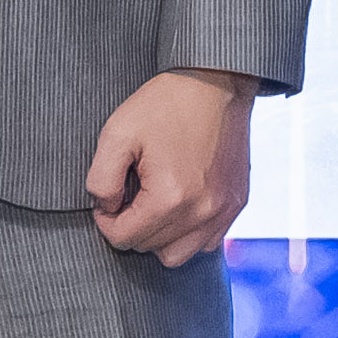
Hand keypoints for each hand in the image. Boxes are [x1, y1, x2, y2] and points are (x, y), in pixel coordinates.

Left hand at [85, 71, 254, 264]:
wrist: (216, 82)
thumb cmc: (165, 104)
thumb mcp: (117, 133)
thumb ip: (100, 180)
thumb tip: (107, 208)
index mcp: (170, 198)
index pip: (124, 238)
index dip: (106, 219)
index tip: (109, 196)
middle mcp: (201, 212)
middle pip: (150, 247)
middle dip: (132, 225)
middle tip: (129, 192)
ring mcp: (223, 210)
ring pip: (179, 255)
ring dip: (159, 237)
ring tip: (153, 204)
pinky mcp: (237, 202)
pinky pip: (207, 242)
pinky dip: (188, 232)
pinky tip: (179, 205)